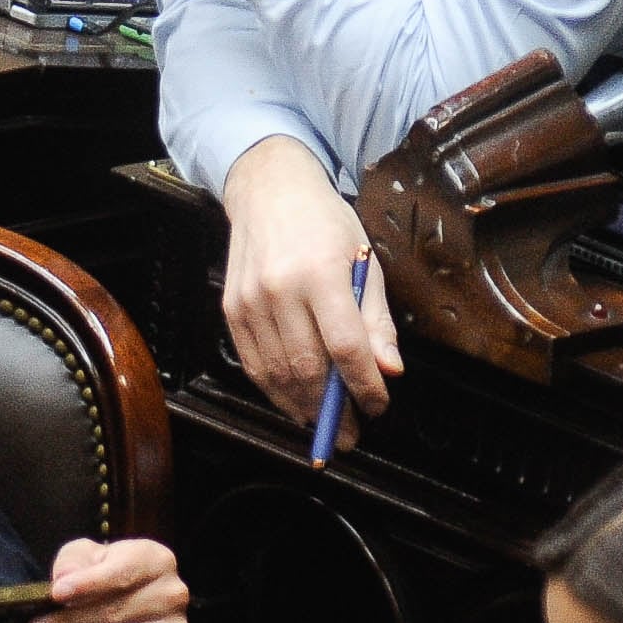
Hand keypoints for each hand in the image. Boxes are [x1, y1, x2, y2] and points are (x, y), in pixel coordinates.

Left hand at [20, 535, 190, 622]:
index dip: (87, 584)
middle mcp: (172, 596)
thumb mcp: (88, 557)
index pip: (122, 573)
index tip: (55, 594)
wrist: (135, 610)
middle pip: (114, 613)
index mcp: (156, 561)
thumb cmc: (107, 576)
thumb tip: (64, 578)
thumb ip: (75, 560)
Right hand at [220, 138, 399, 440]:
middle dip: (333, 409)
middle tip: (351, 432)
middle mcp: (280, 288)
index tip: (378, 405)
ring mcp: (250, 301)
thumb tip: (390, 369)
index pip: (345, 346)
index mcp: (321, 272)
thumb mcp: (365, 261)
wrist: (269, 190)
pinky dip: (275, 392)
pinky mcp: (232, 310)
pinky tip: (295, 403)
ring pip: (278, 373)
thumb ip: (377, 320)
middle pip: (308, 367)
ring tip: (326, 424)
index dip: (364, 384)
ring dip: (304, 407)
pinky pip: (254, 364)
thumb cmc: (325, 223)